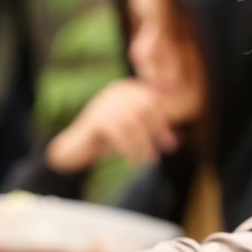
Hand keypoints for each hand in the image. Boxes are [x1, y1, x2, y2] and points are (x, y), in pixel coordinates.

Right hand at [44, 78, 177, 170]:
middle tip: (165, 150)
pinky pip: (120, 134)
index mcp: (125, 90)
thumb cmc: (106, 141)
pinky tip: (134, 161)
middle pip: (146, 107)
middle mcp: (115, 92)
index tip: (173, 143)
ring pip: (134, 123)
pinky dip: (130, 149)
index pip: (152, 100)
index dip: (164, 122)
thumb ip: (150, 131)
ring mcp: (104, 104)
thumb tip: (176, 141)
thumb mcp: (132, 133)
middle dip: (158, 130)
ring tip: (149, 160)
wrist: (75, 149)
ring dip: (144, 144)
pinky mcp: (96, 119)